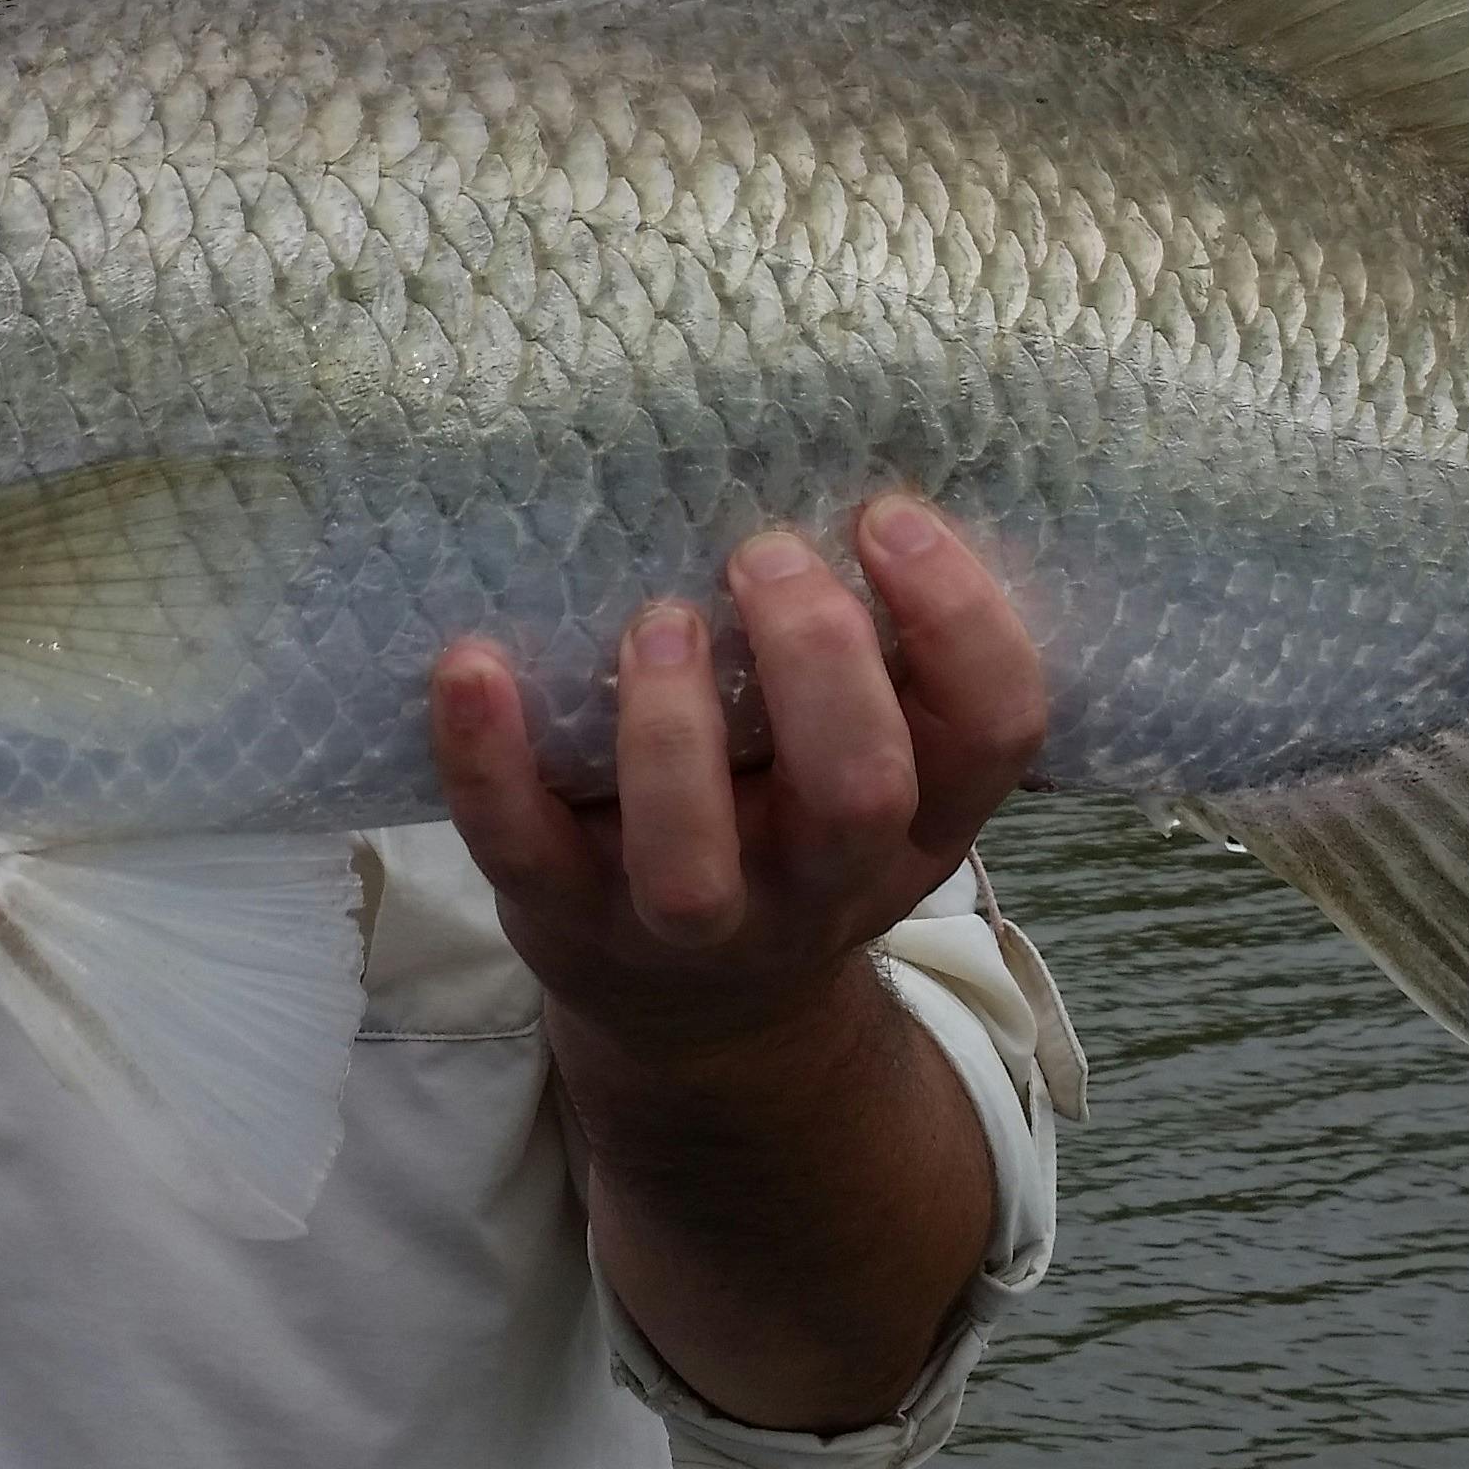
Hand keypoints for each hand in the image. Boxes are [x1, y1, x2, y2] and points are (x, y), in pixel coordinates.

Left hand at [429, 496, 1048, 1065]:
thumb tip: (848, 457)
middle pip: (859, 792)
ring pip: (690, 864)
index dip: (960, 617)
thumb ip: (884, 656)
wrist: (695, 1011)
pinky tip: (472, 664)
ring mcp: (690, 920)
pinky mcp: (564, 916)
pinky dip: (487, 757)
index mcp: (919, 821)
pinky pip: (519, 848)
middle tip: (763, 553)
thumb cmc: (789, 824)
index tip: (886, 516)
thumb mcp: (876, 763)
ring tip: (657, 618)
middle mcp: (821, 882)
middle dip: (817, 659)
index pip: (996, 728)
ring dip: (670, 729)